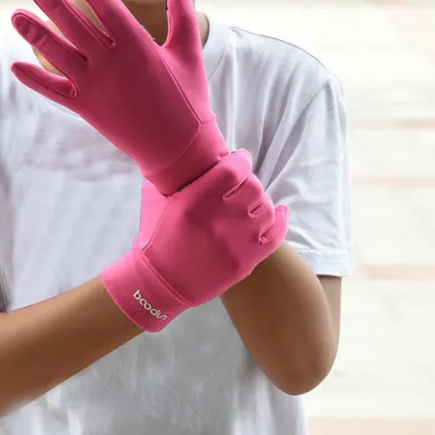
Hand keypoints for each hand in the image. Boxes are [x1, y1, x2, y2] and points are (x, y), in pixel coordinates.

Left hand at [10, 0, 227, 194]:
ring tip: (15, 15)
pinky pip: (55, 91)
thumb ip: (181, 13)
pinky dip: (35, 80)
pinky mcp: (87, 108)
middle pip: (75, 26)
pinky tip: (15, 65)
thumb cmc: (188, 97)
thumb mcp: (188, 52)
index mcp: (138, 47)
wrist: (179, 149)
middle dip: (51, 1)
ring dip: (35, 34)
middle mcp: (111, 63)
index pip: (108, 7)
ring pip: (58, 54)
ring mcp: (95, 87)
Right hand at [100, 150, 288, 331]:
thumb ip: (170, 174)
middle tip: (243, 182)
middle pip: (253, 187)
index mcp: (193, 202)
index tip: (240, 157)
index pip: (232, 170)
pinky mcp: (245, 261)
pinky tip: (279, 211)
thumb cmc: (155, 236)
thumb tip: (185, 151)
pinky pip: (275, 235)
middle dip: (249, 180)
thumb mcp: (153, 198)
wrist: (159, 282)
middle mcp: (217, 220)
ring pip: (266, 208)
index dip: (241, 160)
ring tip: (252, 200)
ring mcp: (234, 242)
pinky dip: (280, 219)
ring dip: (261, 200)